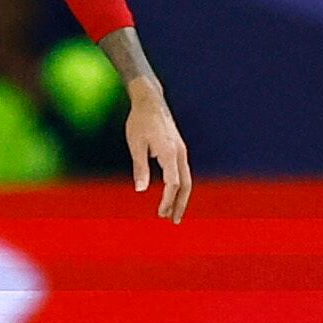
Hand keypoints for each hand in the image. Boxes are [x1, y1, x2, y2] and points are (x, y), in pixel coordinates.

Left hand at [125, 76, 191, 223]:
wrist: (150, 101)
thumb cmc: (139, 122)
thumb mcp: (135, 144)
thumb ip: (140, 168)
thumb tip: (141, 190)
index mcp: (169, 152)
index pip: (173, 183)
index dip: (168, 200)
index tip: (161, 213)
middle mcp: (180, 153)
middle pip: (185, 184)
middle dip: (180, 204)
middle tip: (172, 220)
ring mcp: (181, 151)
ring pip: (186, 179)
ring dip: (181, 197)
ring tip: (172, 213)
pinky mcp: (178, 149)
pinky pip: (183, 172)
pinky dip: (180, 186)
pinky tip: (172, 194)